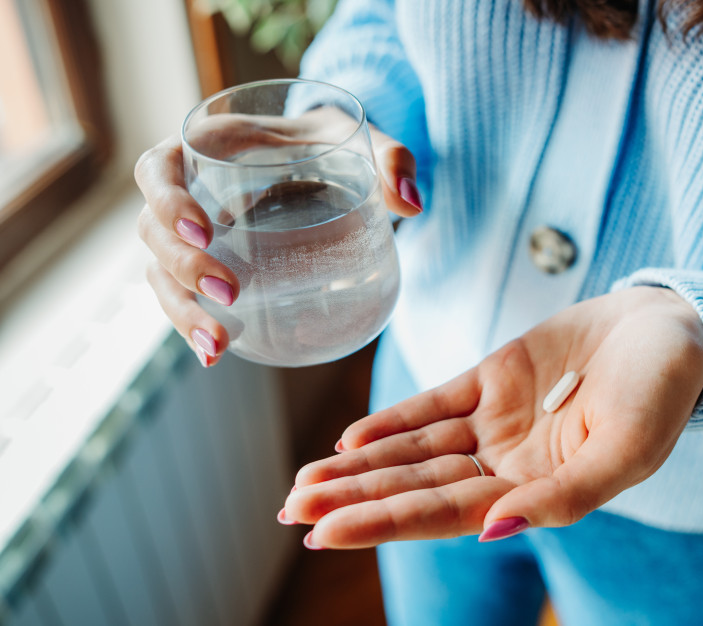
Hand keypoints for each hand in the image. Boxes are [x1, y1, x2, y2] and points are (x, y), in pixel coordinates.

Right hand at [134, 108, 421, 365]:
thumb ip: (391, 160)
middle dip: (180, 265)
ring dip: (179, 310)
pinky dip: (192, 324)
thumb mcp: (360, 138)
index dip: (169, 200)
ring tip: (215, 347)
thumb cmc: (330, 141)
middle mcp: (186, 189)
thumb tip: (412, 204)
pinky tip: (215, 354)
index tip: (206, 229)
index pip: (160, 169)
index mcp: (206, 147)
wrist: (321, 157)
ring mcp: (191, 231)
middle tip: (229, 293)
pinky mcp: (206, 263)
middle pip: (152, 229)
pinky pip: (182, 294)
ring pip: (159, 271)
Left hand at [285, 287, 702, 548]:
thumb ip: (564, 497)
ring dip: (361, 465)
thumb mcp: (626, 450)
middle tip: (290, 510)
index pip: (446, 514)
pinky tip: (350, 437)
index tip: (322, 532)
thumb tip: (492, 532)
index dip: (384, 522)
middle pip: (416, 486)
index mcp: (538, 491)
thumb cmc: (664, 393)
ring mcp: (497, 421)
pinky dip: (393, 420)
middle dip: (355, 499)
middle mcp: (508, 464)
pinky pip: (434, 403)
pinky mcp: (493, 378)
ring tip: (304, 483)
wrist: (674, 328)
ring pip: (415, 449)